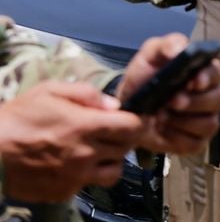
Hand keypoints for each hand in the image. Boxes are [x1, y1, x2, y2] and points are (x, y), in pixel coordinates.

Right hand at [0, 81, 144, 200]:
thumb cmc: (17, 117)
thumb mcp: (49, 91)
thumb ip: (86, 94)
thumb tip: (113, 105)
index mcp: (86, 126)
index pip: (133, 127)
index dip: (136, 121)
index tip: (132, 119)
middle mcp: (86, 154)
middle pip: (126, 148)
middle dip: (123, 139)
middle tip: (110, 133)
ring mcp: (76, 177)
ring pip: (114, 172)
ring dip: (111, 161)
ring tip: (96, 151)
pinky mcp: (64, 192)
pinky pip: (89, 185)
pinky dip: (87, 175)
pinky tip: (73, 165)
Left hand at [118, 34, 219, 155]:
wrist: (126, 110)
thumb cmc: (143, 80)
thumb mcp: (150, 55)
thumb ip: (166, 45)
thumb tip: (180, 50)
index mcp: (203, 72)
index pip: (216, 71)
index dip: (207, 78)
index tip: (193, 82)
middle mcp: (209, 95)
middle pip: (217, 99)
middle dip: (193, 102)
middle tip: (171, 102)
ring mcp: (204, 119)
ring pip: (209, 123)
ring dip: (183, 121)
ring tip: (162, 116)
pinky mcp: (195, 141)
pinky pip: (196, 143)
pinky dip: (178, 138)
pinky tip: (165, 131)